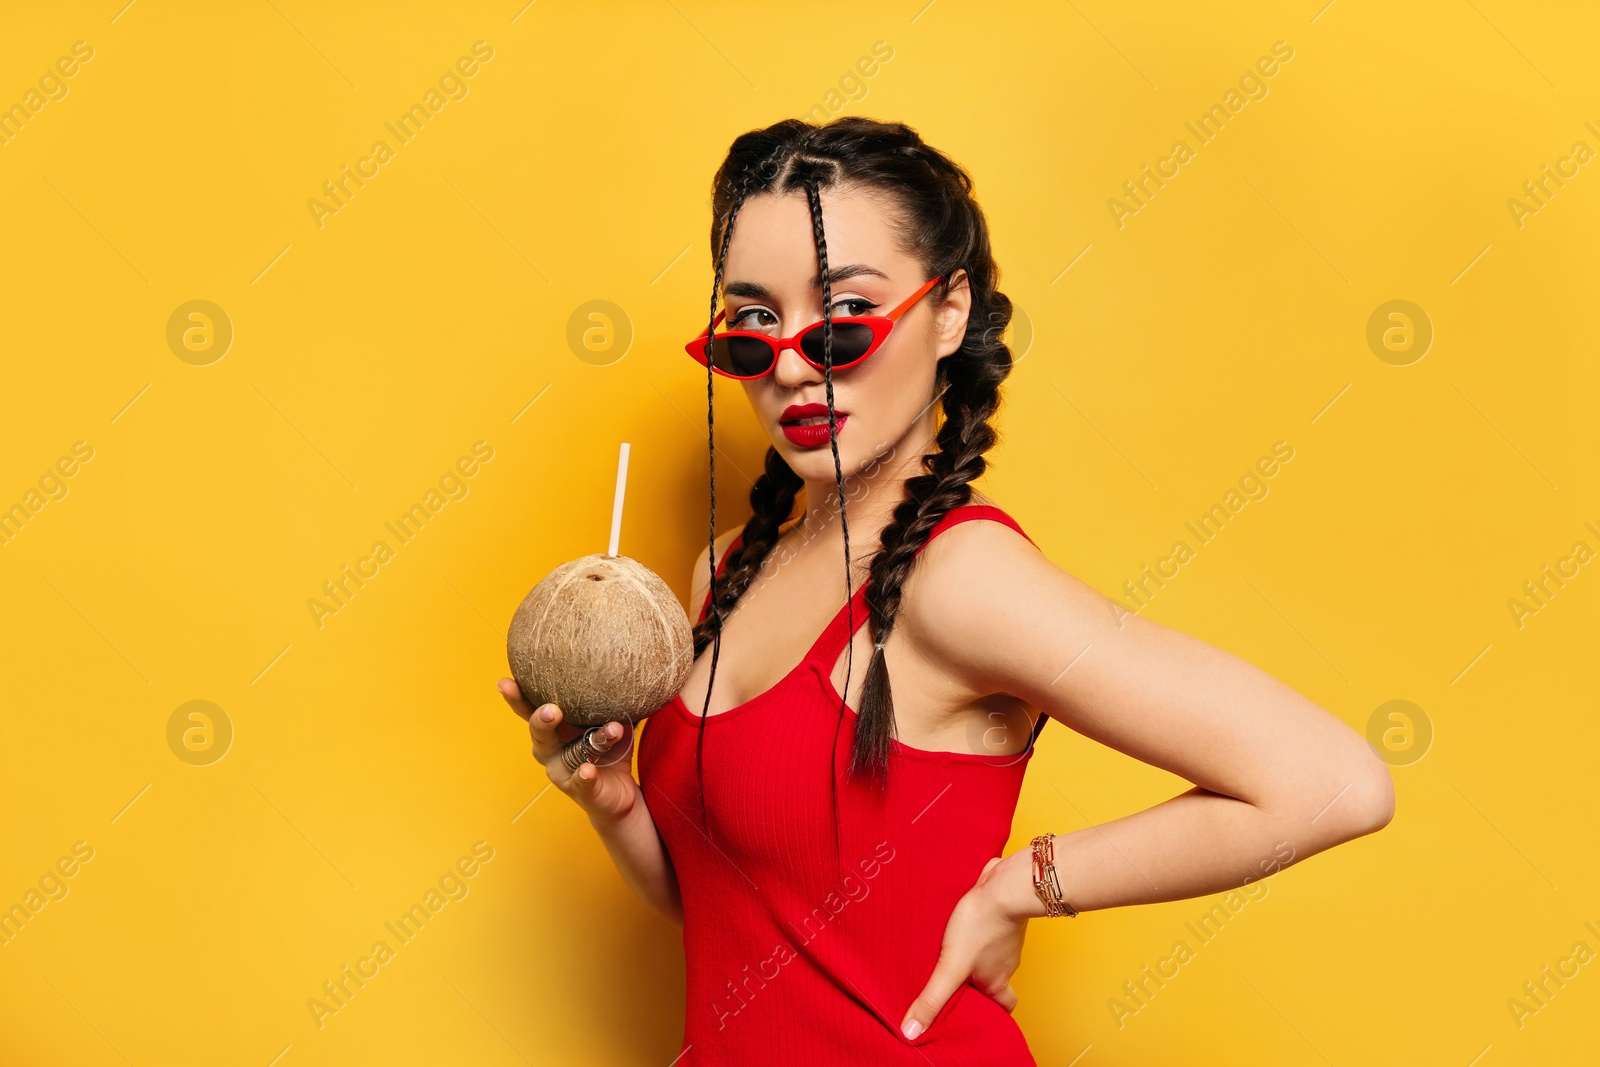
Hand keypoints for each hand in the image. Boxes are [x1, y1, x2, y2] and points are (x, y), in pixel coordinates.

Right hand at [498, 678, 639, 824]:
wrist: (620, 793)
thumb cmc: (608, 750)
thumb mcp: (610, 722)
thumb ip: (611, 701)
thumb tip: (628, 670)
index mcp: (554, 729)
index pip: (531, 710)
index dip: (517, 698)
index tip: (504, 683)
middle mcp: (551, 750)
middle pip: (540, 733)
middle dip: (542, 720)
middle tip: (552, 709)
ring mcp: (563, 772)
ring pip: (570, 754)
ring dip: (592, 740)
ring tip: (608, 731)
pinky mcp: (581, 790)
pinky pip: (582, 782)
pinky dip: (585, 776)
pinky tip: (588, 771)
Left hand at [900, 854, 1028, 1038]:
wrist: (1003, 886)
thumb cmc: (981, 926)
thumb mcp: (951, 967)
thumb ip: (932, 998)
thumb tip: (912, 1032)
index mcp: (997, 981)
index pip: (1003, 1007)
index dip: (993, 1014)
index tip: (977, 1016)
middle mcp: (1005, 963)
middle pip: (993, 980)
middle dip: (975, 983)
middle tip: (954, 983)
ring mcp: (1004, 938)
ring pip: (990, 954)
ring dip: (972, 955)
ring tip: (947, 952)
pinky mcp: (998, 915)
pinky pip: (986, 928)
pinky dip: (974, 930)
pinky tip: (956, 924)